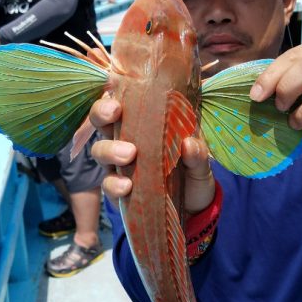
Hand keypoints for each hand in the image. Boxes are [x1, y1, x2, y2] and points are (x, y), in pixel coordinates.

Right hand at [90, 97, 214, 213]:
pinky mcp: (118, 191)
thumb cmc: (192, 173)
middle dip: (101, 114)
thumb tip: (189, 143)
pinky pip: (108, 184)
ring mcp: (119, 166)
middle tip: (115, 114)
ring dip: (109, 149)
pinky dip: (114, 184)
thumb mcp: (201, 163)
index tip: (117, 92)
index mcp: (145, 124)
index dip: (113, 93)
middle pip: (102, 121)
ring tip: (129, 155)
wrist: (193, 209)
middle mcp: (126, 140)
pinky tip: (126, 186)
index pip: (122, 101)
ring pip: (100, 150)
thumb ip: (198, 154)